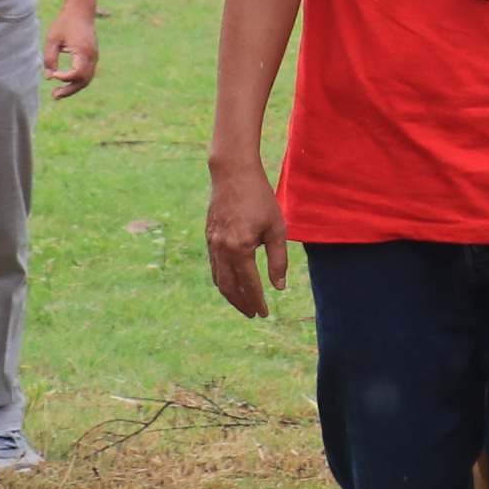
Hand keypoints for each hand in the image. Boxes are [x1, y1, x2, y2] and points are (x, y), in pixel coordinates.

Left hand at [45, 6, 99, 98]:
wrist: (81, 10)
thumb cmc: (65, 23)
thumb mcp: (53, 39)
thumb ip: (50, 59)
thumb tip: (49, 77)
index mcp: (83, 51)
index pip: (77, 74)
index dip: (64, 78)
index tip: (53, 74)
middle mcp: (92, 56)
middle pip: (83, 81)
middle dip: (69, 90)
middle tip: (53, 96)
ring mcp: (94, 57)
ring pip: (87, 79)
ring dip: (73, 88)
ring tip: (58, 93)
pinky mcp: (93, 56)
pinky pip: (88, 74)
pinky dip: (78, 81)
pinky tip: (65, 82)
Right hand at [204, 149, 289, 316]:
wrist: (232, 174)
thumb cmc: (260, 199)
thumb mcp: (277, 228)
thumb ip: (278, 259)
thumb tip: (279, 287)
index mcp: (240, 248)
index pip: (249, 284)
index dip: (257, 301)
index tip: (264, 314)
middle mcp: (222, 249)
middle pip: (229, 287)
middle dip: (241, 303)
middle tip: (253, 314)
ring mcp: (212, 244)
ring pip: (218, 279)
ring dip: (230, 295)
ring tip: (243, 304)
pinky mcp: (209, 237)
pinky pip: (214, 266)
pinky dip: (222, 280)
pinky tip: (231, 283)